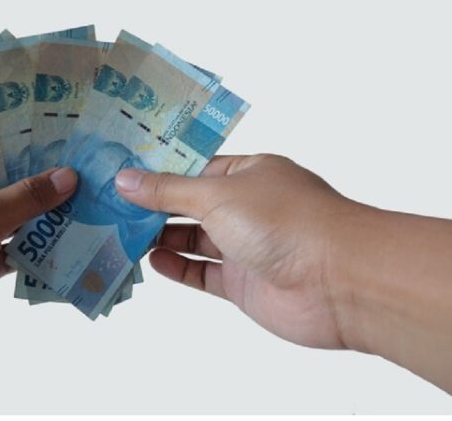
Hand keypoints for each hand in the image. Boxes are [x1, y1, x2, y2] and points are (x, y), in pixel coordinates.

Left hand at [0, 149, 77, 379]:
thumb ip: (26, 198)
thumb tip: (67, 177)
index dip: (22, 151)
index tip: (63, 148)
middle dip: (36, 189)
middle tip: (82, 181)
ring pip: (0, 226)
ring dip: (35, 224)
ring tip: (81, 213)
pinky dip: (24, 256)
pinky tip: (60, 250)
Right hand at [115, 154, 357, 348]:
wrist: (340, 283)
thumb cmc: (286, 222)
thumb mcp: (217, 196)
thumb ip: (168, 191)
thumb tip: (125, 180)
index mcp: (249, 173)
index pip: (196, 168)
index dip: (160, 170)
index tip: (122, 170)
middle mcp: (248, 207)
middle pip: (192, 204)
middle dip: (155, 205)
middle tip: (111, 204)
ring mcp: (246, 246)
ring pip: (194, 239)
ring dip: (161, 236)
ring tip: (121, 231)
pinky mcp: (244, 283)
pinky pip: (203, 272)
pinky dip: (178, 266)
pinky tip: (152, 260)